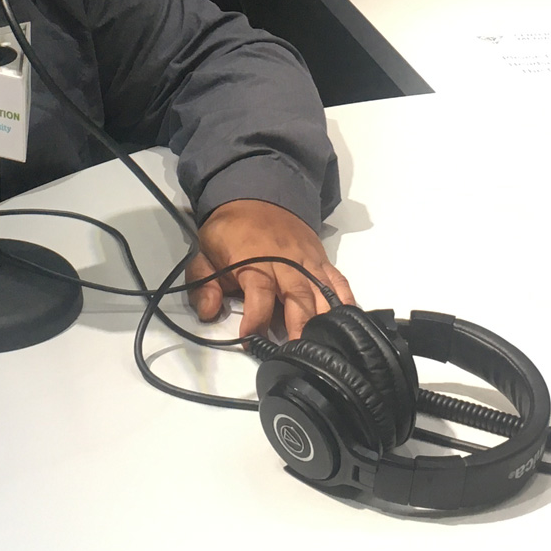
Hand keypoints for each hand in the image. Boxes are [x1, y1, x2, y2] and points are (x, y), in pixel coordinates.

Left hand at [186, 198, 353, 340]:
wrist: (257, 194)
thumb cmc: (230, 231)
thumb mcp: (205, 253)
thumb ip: (203, 284)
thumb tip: (208, 312)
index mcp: (254, 261)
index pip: (259, 293)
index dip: (256, 318)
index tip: (250, 340)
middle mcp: (286, 262)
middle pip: (298, 297)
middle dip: (299, 327)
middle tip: (298, 355)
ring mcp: (307, 261)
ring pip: (321, 292)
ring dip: (323, 320)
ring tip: (324, 347)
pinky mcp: (321, 259)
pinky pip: (337, 281)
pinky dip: (345, 301)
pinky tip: (347, 322)